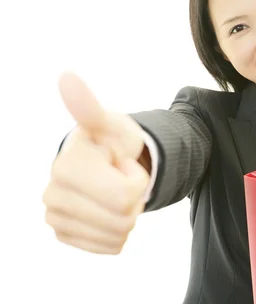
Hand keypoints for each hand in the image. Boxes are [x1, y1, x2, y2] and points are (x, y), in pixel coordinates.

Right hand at [42, 71, 149, 253]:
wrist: (106, 163)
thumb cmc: (111, 142)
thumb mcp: (111, 125)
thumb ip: (90, 107)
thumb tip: (66, 77)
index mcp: (66, 167)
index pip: (125, 195)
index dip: (135, 178)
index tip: (121, 162)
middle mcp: (52, 195)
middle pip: (124, 218)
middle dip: (134, 197)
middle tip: (121, 177)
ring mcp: (56, 218)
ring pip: (119, 235)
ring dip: (128, 214)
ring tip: (115, 190)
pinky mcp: (65, 235)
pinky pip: (111, 247)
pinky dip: (119, 231)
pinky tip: (108, 209)